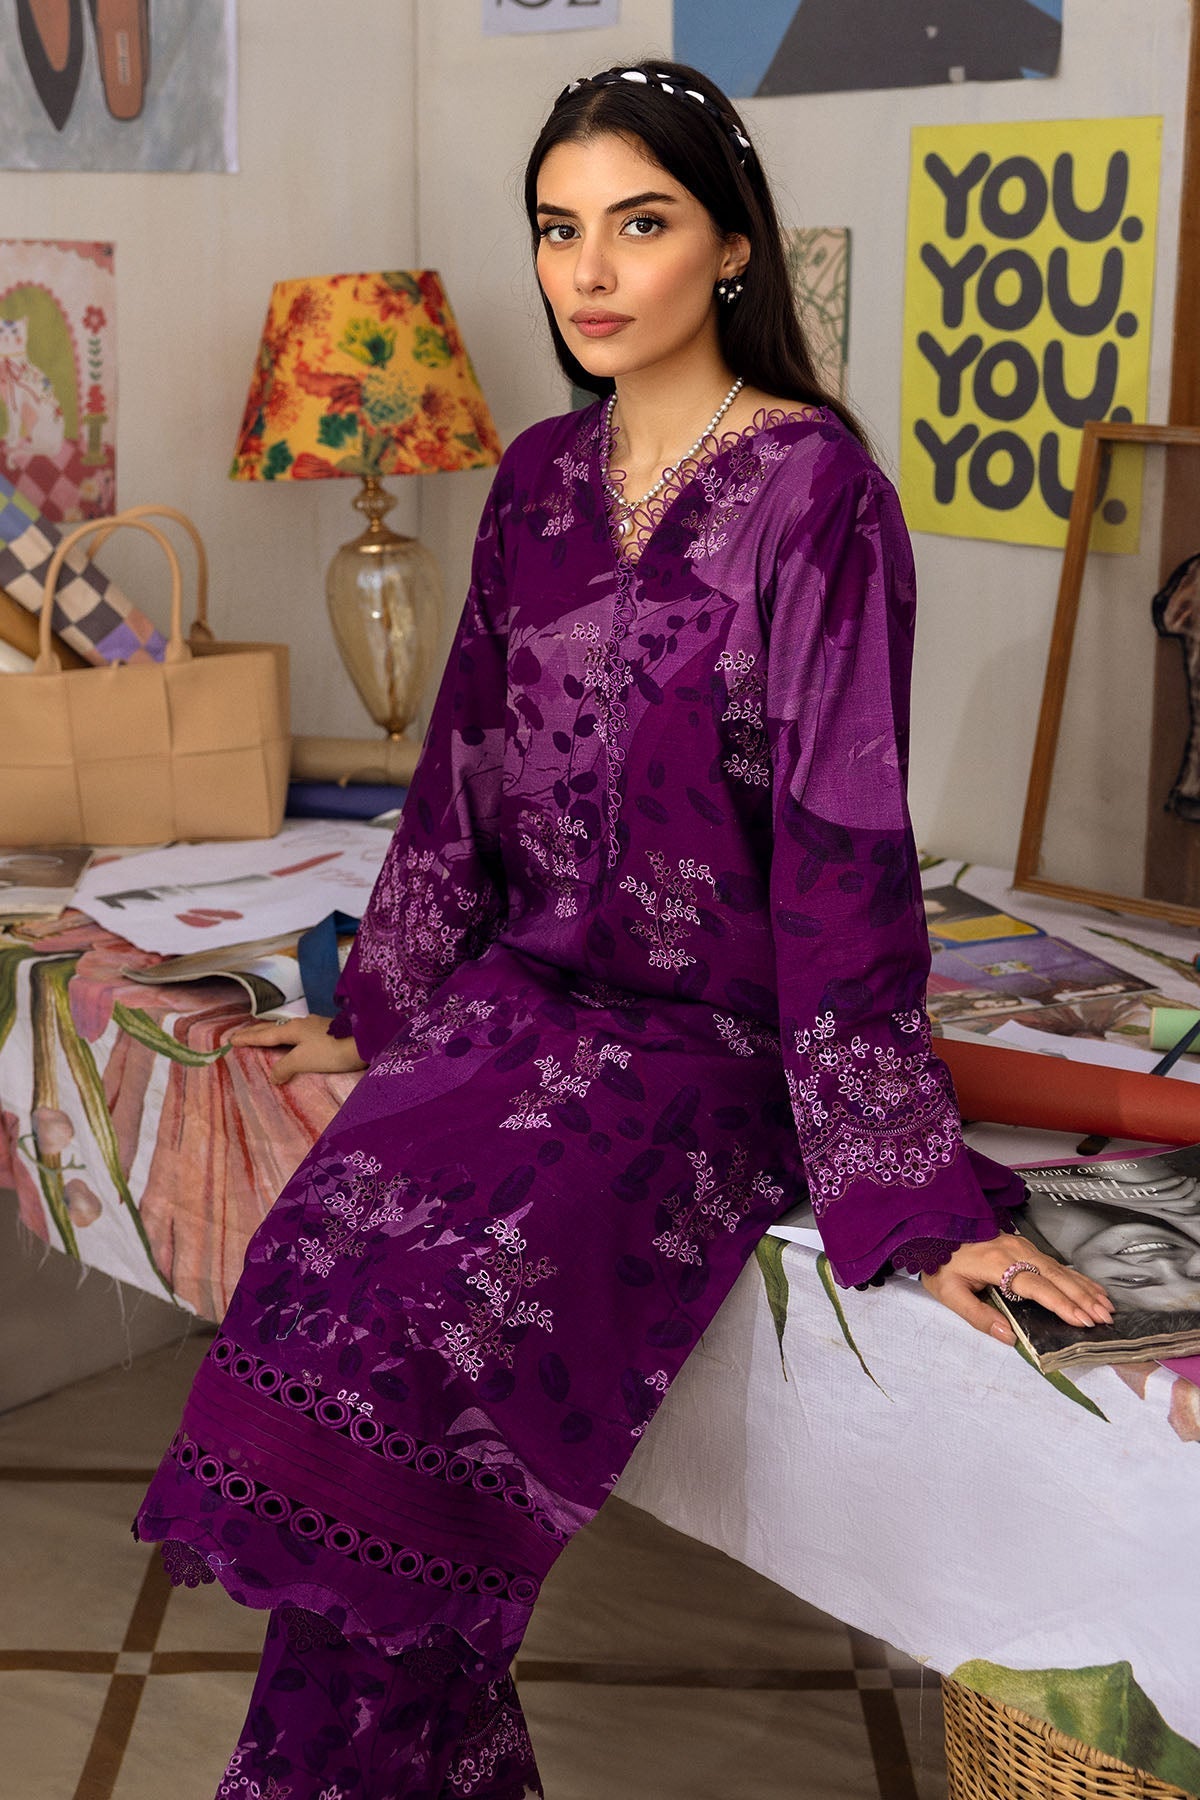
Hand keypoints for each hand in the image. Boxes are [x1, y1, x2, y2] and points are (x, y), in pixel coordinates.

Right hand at [229, 1014, 366, 1084]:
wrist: (364, 1041)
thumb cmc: (330, 1051)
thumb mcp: (303, 1060)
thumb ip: (285, 1067)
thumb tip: (273, 1075)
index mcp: (291, 1030)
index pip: (263, 1035)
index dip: (247, 1038)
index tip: (231, 1039)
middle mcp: (300, 1024)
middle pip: (272, 1028)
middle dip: (255, 1032)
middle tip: (240, 1035)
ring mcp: (314, 1026)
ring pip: (286, 1029)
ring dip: (272, 1033)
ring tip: (263, 1036)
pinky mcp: (326, 1031)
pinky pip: (298, 1033)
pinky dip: (287, 1037)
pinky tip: (293, 1040)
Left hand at [921, 1232, 1115, 1345]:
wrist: (933, 1228)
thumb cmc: (940, 1263)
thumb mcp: (948, 1293)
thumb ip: (978, 1316)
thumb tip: (1009, 1337)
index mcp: (999, 1264)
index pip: (1037, 1287)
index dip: (1061, 1304)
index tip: (1082, 1321)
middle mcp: (1016, 1251)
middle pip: (1056, 1277)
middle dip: (1083, 1299)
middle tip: (1105, 1318)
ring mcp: (1022, 1246)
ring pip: (1060, 1269)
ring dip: (1085, 1288)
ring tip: (1106, 1307)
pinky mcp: (1023, 1245)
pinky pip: (1055, 1263)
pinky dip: (1076, 1277)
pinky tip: (1089, 1287)